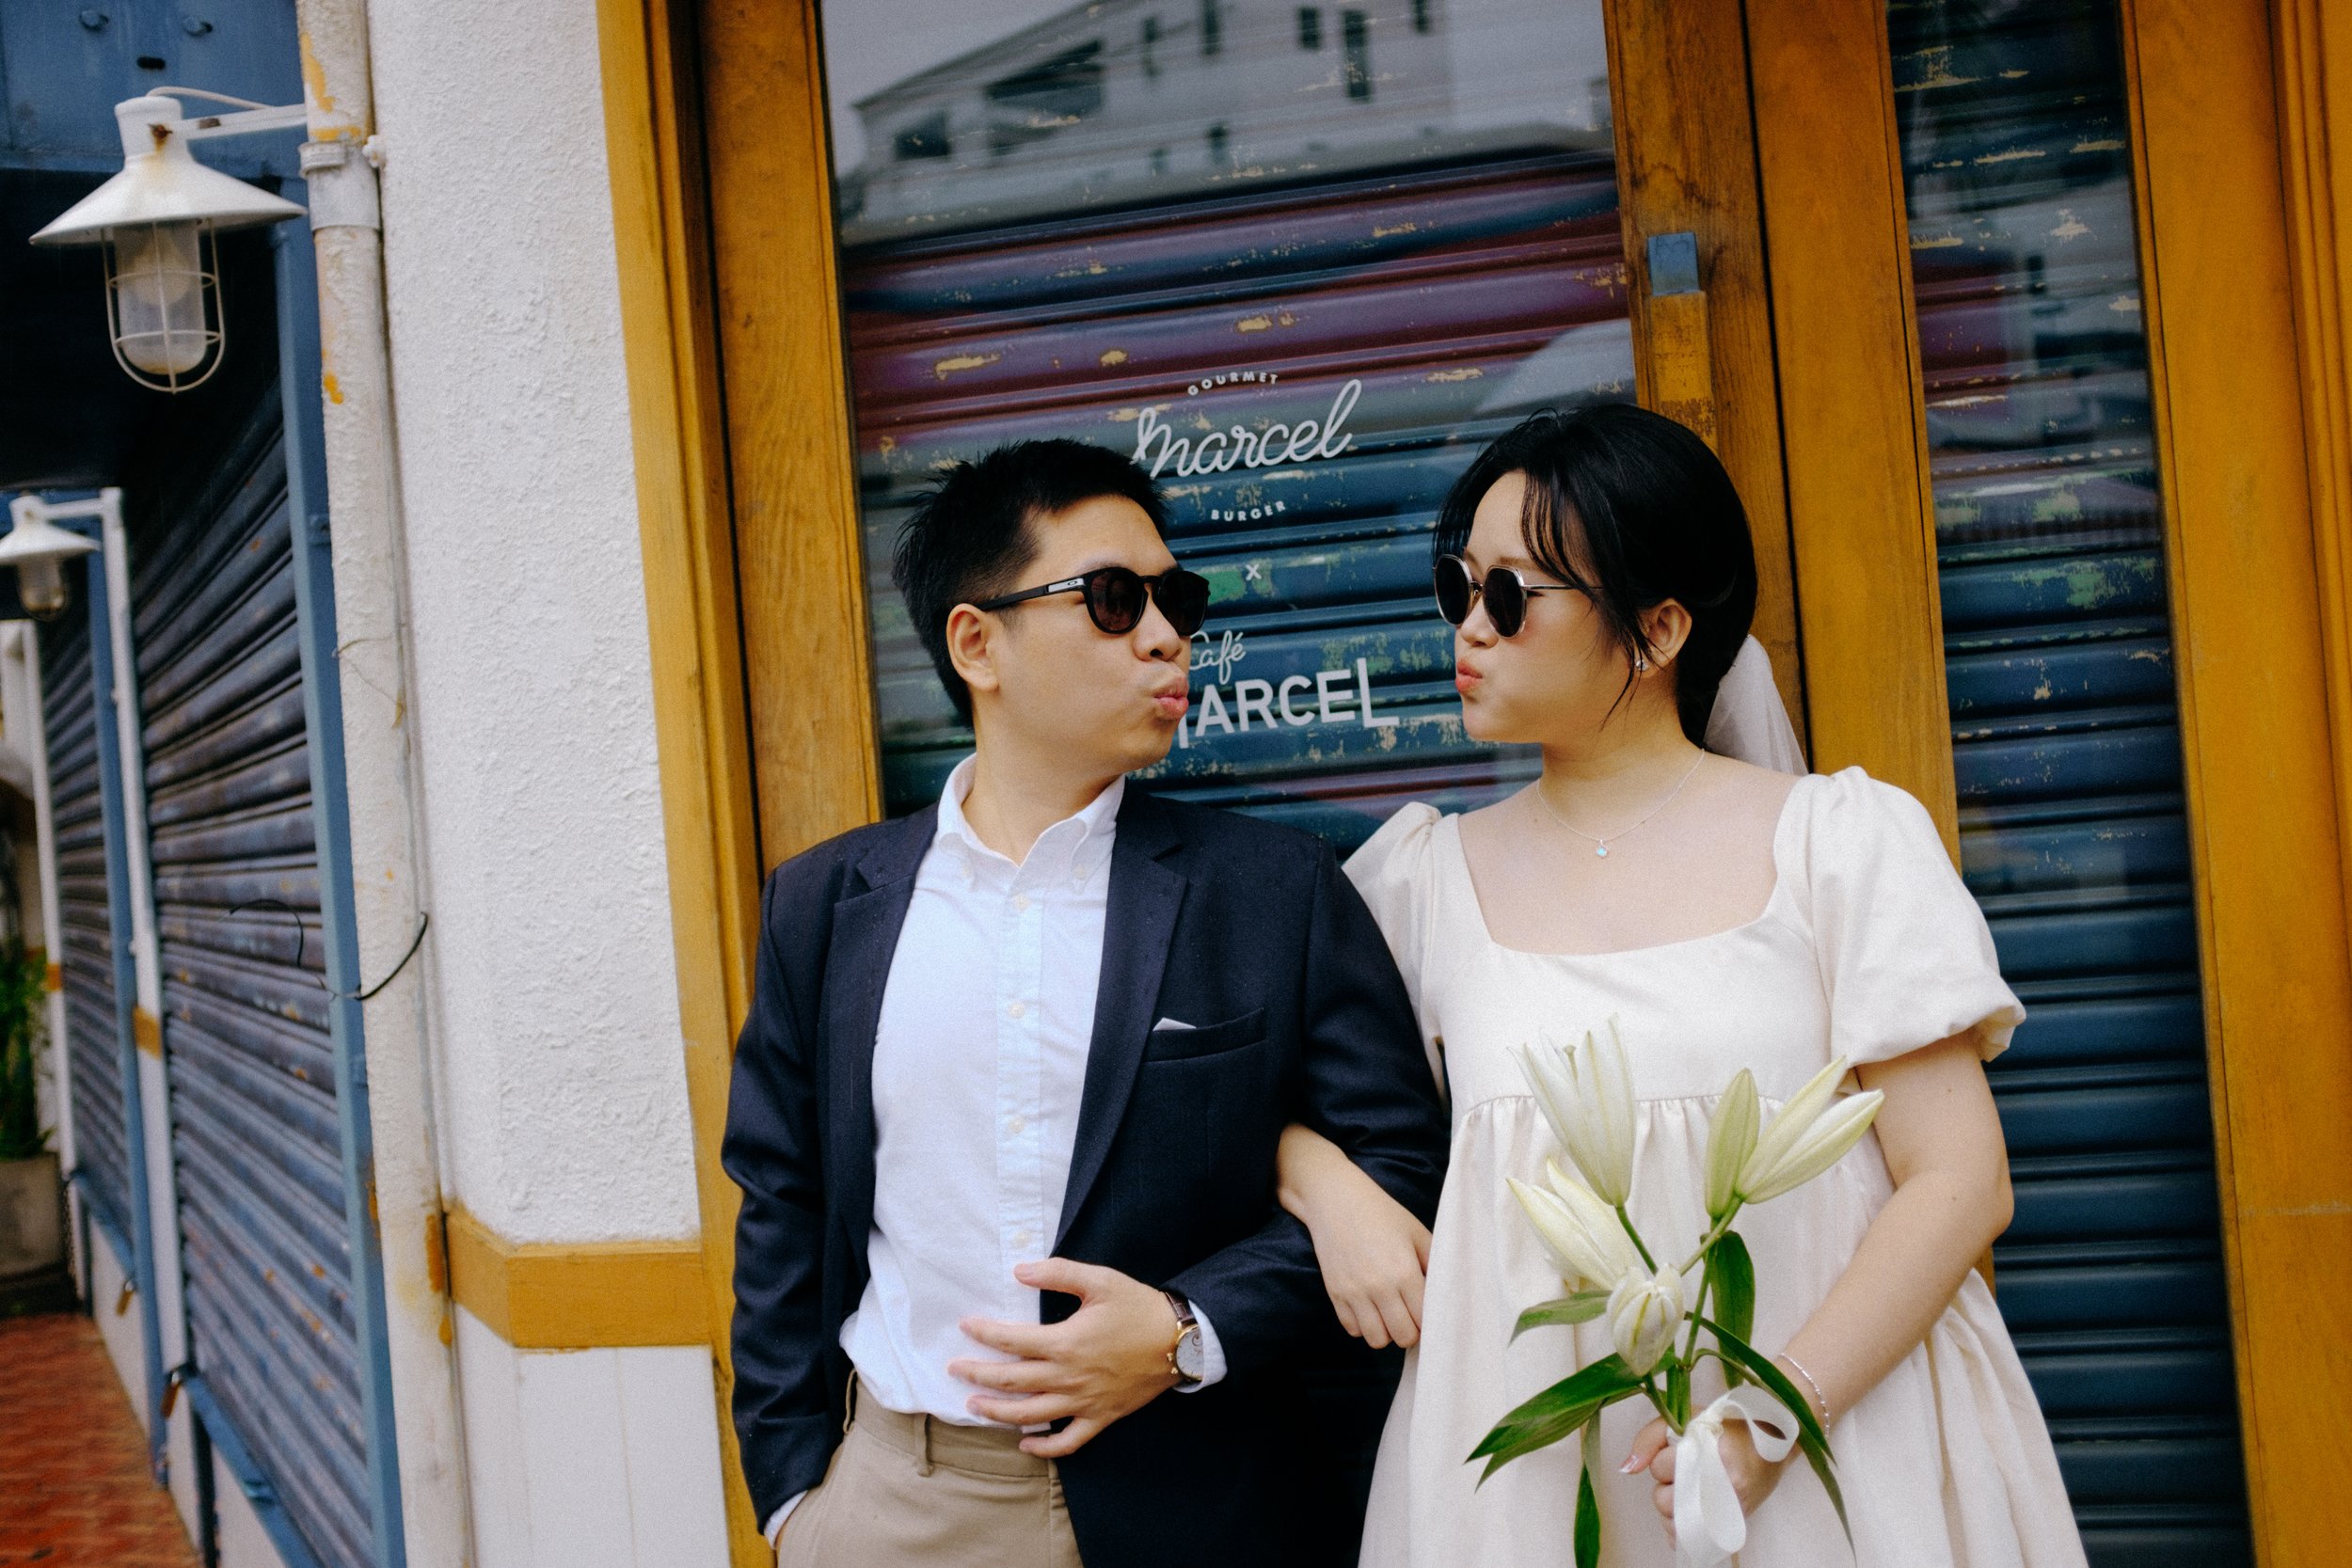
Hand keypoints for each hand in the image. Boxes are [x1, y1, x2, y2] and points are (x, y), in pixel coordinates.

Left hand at [949, 1258, 1179, 1457]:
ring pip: (1030, 1416)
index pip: (1012, 1341)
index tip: (966, 1326)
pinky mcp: (1100, 1417)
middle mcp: (1068, 1377)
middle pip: (1012, 1381)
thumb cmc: (1139, 1307)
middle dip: (978, 1374)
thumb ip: (1058, 1273)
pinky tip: (1025, 1445)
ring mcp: (1083, 1402)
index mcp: (1065, 1342)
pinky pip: (1068, 1441)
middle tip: (954, 1368)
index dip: (984, 1333)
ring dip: (998, 1412)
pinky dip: (1044, 1448)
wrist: (1181, 1341)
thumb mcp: (1100, 1280)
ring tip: (974, 1404)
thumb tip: (1019, 1270)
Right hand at [1277, 1124, 1431, 1347]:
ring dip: (1386, 1331)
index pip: (1424, 1321)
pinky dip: (1363, 1325)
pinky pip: (1352, 1330)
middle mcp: (1379, 1287)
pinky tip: (1369, 1308)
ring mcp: (1354, 1293)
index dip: (1430, 1322)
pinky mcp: (1334, 1294)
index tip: (1429, 1314)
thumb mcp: (1416, 1232)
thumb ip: (1435, 1263)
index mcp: (1404, 1271)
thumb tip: (1449, 1293)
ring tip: (1389, 1314)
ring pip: (1376, 1340)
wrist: (1335, 1200)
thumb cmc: (1382, 1213)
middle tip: (1410, 1315)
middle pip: (1403, 1337)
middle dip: (1411, 1331)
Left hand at [1624, 1414, 1789, 1546]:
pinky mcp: (1730, 1527)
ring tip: (1688, 1489)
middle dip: (1665, 1485)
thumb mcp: (1689, 1417)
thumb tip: (1628, 1468)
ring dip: (1671, 1507)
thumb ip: (1651, 1437)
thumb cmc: (1728, 1428)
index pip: (1662, 1466)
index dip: (1662, 1458)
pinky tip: (1690, 1510)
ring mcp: (1729, 1511)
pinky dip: (1680, 1528)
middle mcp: (1724, 1485)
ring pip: (1672, 1522)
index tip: (1678, 1449)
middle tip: (1684, 1470)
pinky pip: (1686, 1539)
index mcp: (1714, 1451)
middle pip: (1664, 1500)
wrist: (1775, 1445)